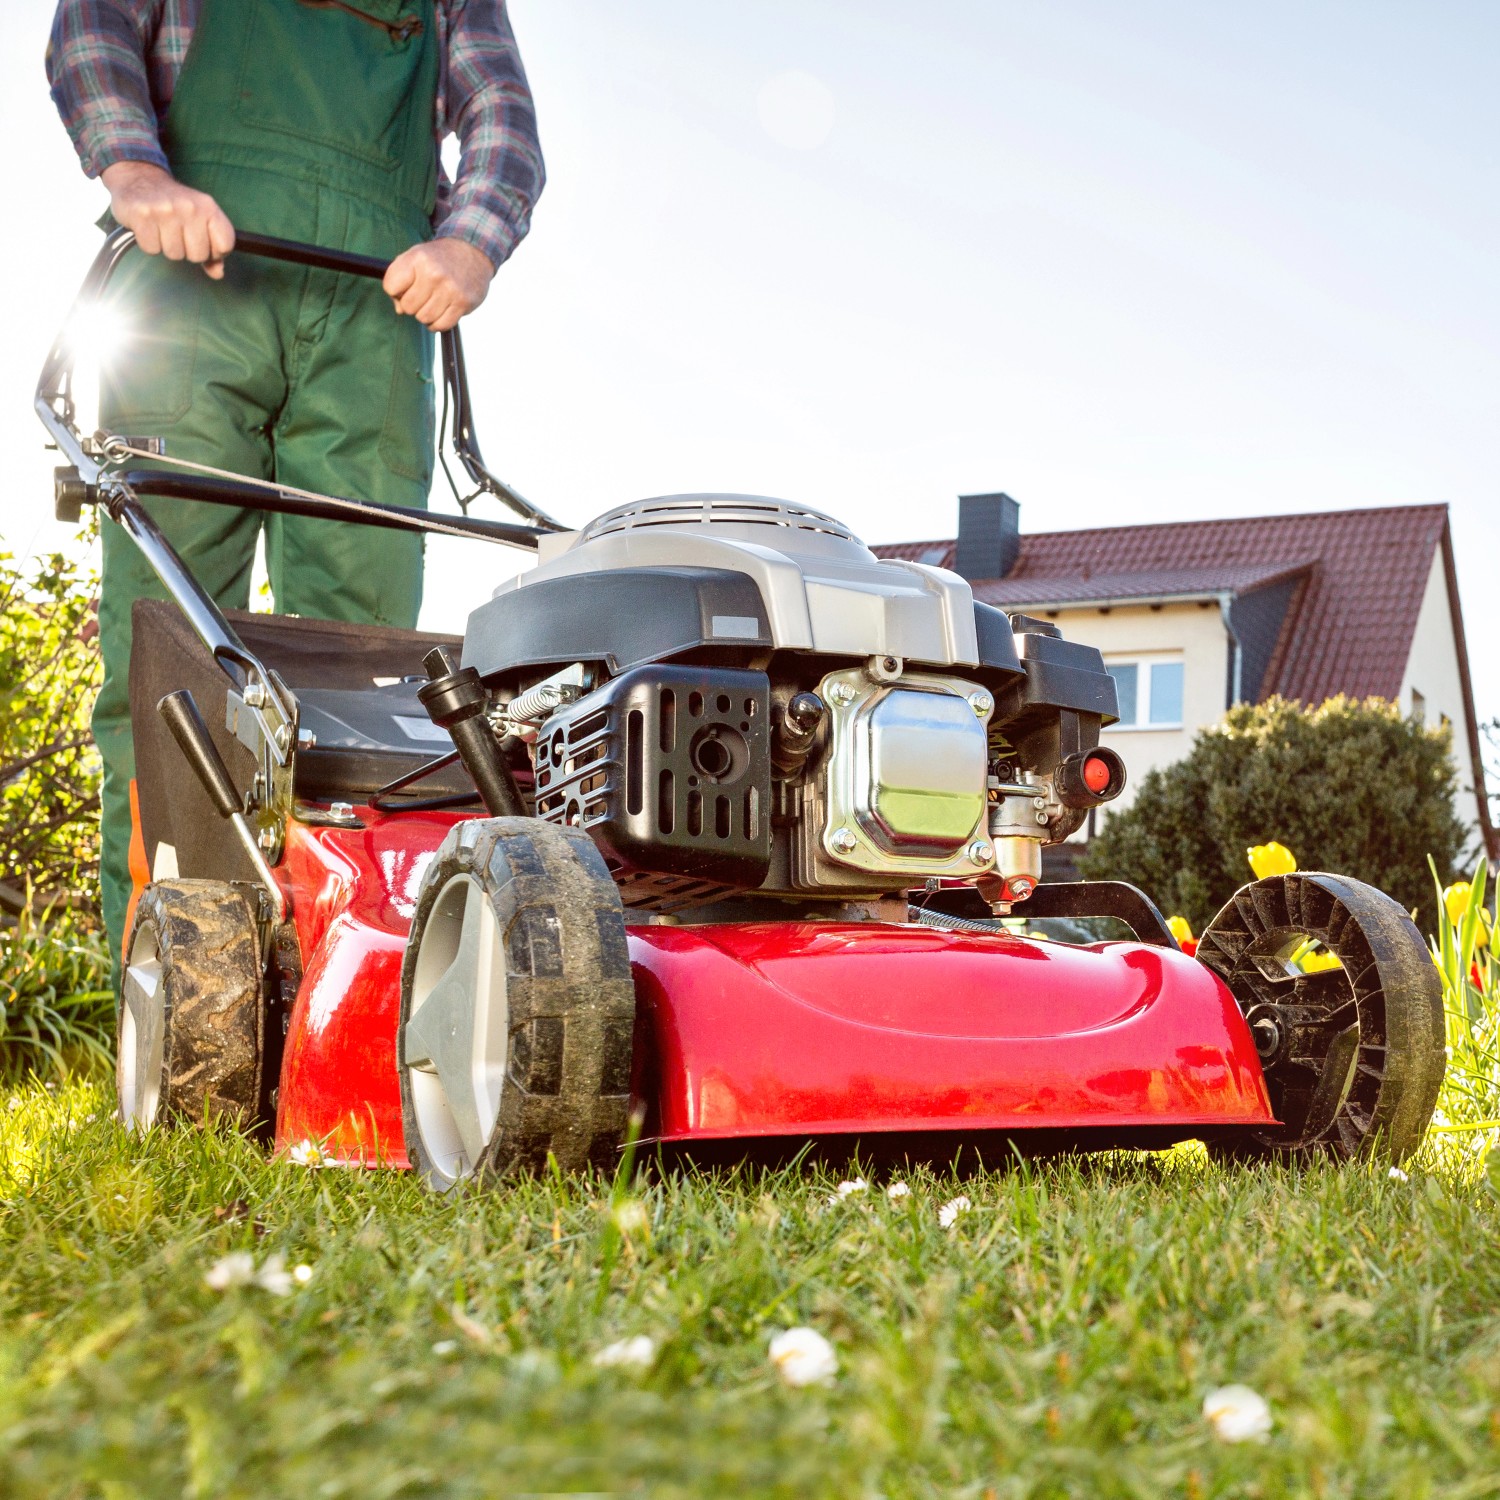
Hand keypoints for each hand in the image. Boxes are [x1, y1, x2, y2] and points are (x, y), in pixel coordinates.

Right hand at [101, 161, 234, 278]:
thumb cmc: (174, 204)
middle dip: (188, 251)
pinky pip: (152, 249)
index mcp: (208, 207)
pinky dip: (149, 243)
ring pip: (174, 254)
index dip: (215, 252)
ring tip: (162, 228)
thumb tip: (218, 273)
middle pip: (198, 255)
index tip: (204, 243)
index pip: (225, 244)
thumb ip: (213, 247)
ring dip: (166, 247)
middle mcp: (189, 207)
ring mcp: (165, 211)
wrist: (140, 177)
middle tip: (177, 234)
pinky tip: (148, 228)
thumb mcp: (200, 218)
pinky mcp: (142, 215)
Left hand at [383, 238, 494, 331]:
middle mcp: (433, 273)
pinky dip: (438, 324)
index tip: (406, 287)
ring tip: (433, 302)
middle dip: (412, 305)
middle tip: (423, 295)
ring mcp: (450, 289)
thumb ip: (399, 279)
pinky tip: (441, 312)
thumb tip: (399, 309)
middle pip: (407, 307)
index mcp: (417, 259)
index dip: (395, 291)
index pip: (390, 287)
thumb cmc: (438, 258)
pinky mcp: (463, 303)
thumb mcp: (414, 257)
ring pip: (424, 318)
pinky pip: (441, 325)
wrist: (472, 251)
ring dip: (426, 315)